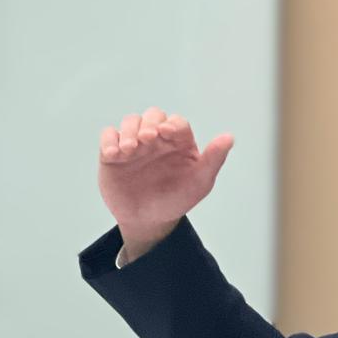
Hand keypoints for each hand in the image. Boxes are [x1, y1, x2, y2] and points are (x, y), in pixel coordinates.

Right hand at [97, 108, 232, 260]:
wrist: (148, 221)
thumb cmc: (176, 200)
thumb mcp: (199, 183)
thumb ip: (213, 159)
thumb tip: (229, 137)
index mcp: (179, 142)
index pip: (177, 123)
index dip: (172, 124)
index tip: (167, 132)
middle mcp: (157, 138)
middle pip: (152, 116)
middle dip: (149, 123)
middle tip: (148, 139)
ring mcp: (135, 144)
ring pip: (131, 122)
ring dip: (129, 130)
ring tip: (129, 149)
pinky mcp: (113, 154)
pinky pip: (109, 137)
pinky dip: (109, 141)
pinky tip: (113, 154)